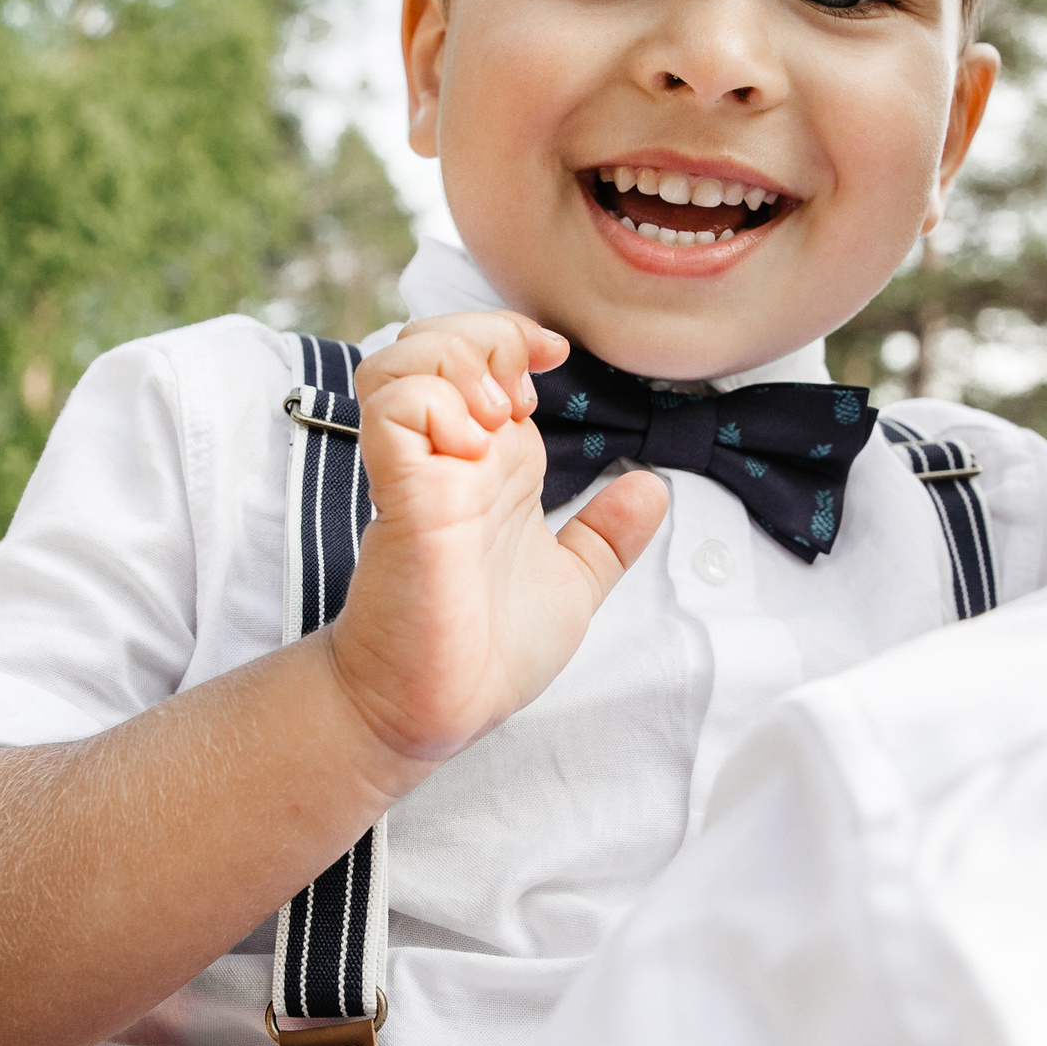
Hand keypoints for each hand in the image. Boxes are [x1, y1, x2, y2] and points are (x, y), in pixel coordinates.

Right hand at [330, 313, 668, 775]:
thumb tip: (652, 487)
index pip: (479, 356)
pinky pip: (394, 413)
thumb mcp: (572, 584)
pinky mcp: (404, 498)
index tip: (554, 361)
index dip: (513, 337)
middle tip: (524, 386)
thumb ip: (606, 535)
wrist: (438, 711)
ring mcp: (422, 472)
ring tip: (498, 411)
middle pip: (433, 340)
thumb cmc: (488, 654)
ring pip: (400, 362)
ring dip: (455, 362)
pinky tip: (473, 442)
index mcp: (492, 463)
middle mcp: (452, 455)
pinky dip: (434, 404)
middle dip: (484, 334)